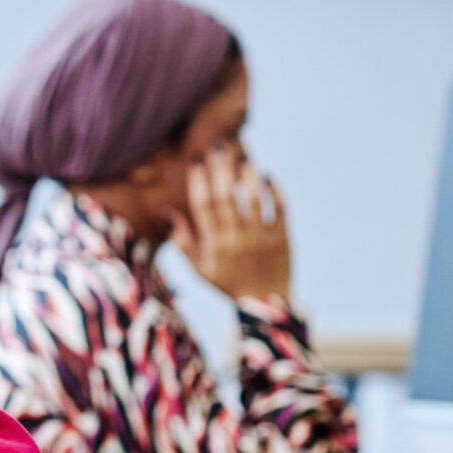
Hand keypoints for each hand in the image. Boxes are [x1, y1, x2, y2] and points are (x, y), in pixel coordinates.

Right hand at [170, 150, 291, 302]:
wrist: (265, 305)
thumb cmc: (228, 284)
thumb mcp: (200, 269)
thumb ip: (184, 242)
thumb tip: (171, 213)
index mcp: (214, 245)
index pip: (203, 207)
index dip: (199, 182)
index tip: (197, 162)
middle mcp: (236, 239)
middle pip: (226, 197)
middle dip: (221, 170)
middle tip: (220, 147)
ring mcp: (260, 238)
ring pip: (253, 200)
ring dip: (248, 176)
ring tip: (245, 157)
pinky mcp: (282, 239)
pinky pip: (279, 209)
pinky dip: (275, 191)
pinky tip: (268, 176)